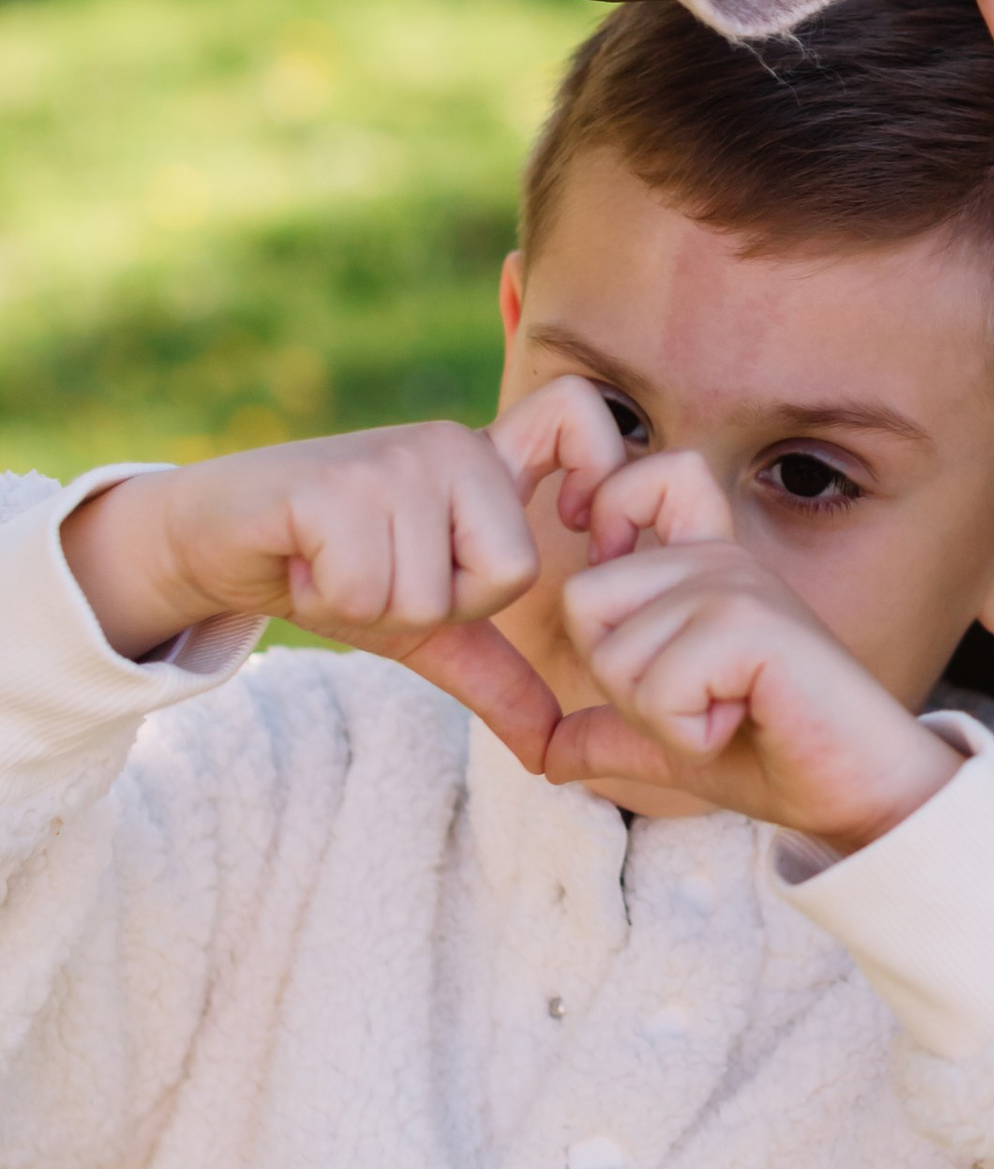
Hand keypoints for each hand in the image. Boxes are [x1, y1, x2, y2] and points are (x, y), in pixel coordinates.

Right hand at [55, 382, 629, 771]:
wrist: (215, 540)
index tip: (577, 521)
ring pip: (429, 596)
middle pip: (511, 573)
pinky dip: (328, 599)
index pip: (580, 414)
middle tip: (382, 569)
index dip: (602, 466)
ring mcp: (395, 457)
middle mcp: (453, 444)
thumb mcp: (427, 630)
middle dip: (438, 606)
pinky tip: (303, 560)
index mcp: (487, 466)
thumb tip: (556, 754)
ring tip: (336, 562)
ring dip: (370, 606)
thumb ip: (497, 676)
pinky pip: (369, 592)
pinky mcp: (336, 485)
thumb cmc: (331, 571)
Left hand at [538, 449, 958, 850]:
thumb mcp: (672, 744)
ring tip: (729, 712)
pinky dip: (687, 733)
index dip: (607, 509)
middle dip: (620, 680)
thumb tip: (543, 752)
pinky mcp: (751, 624)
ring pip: (614, 654)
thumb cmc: (777, 756)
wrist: (861, 790)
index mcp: (703, 567)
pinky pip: (657, 688)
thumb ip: (611, 732)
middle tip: (698, 698)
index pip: (637, 478)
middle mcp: (719, 560)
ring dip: (658, 717)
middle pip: (584, 599)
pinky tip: (746, 721)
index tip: (616, 556)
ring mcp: (736, 584)